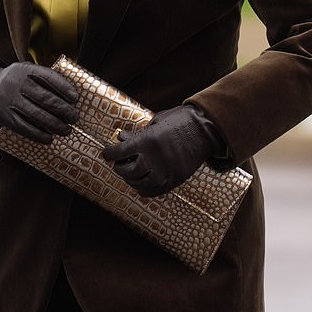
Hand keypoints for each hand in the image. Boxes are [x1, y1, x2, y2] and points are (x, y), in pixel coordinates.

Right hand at [0, 63, 78, 144]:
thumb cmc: (18, 82)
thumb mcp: (29, 72)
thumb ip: (46, 79)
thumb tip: (72, 97)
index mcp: (25, 69)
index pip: (49, 77)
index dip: (64, 88)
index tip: (75, 99)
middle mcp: (15, 82)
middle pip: (44, 98)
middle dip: (63, 110)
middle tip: (74, 118)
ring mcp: (7, 98)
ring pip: (35, 114)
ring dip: (54, 125)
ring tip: (66, 130)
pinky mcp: (1, 114)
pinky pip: (22, 127)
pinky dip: (38, 134)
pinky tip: (49, 138)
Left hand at [102, 104, 223, 196]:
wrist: (205, 130)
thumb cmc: (180, 120)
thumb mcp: (156, 122)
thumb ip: (138, 133)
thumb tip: (122, 138)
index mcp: (148, 141)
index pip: (120, 152)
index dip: (110, 153)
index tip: (106, 154)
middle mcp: (154, 159)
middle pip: (128, 171)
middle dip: (119, 168)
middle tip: (118, 164)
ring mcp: (165, 172)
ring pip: (139, 183)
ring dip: (130, 179)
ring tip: (129, 173)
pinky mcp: (174, 180)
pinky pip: (154, 191)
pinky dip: (144, 189)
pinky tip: (141, 184)